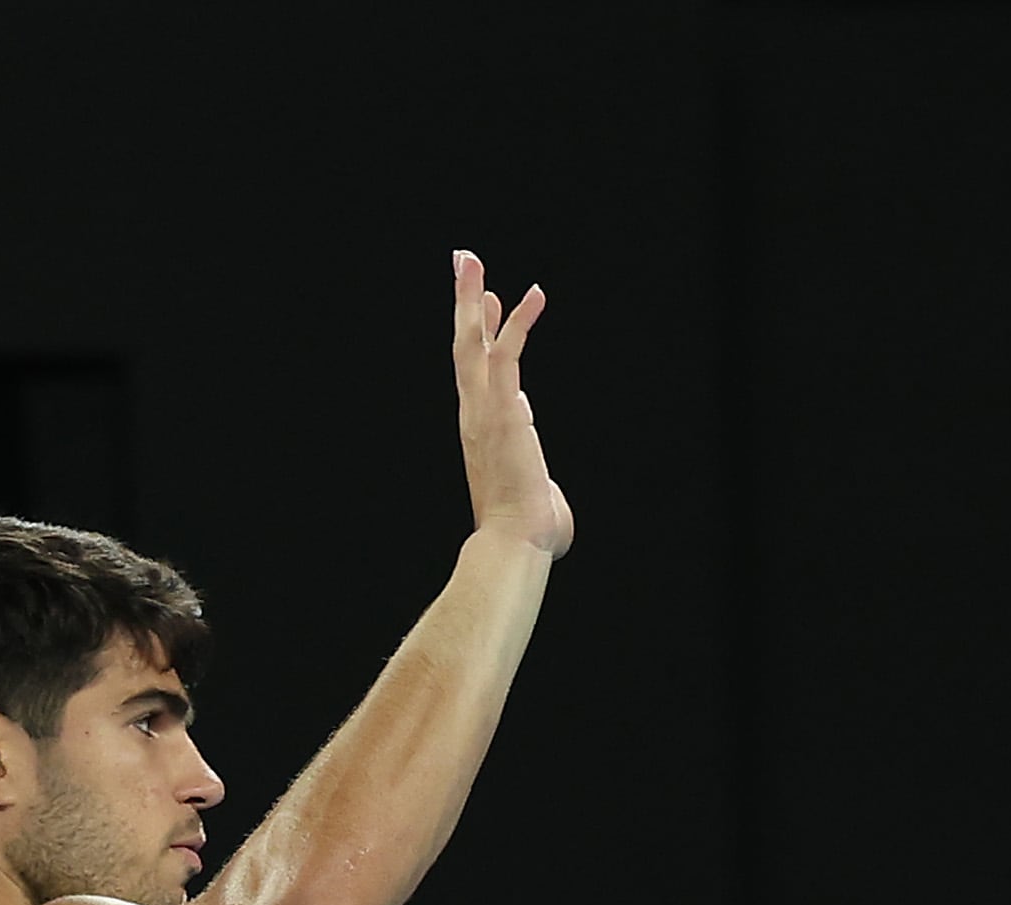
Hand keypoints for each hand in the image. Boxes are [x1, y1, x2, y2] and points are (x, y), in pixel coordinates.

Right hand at [452, 250, 572, 556]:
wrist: (515, 541)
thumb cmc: (529, 532)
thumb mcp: (533, 493)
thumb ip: (537, 485)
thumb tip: (547, 501)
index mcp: (481, 431)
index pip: (478, 372)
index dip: (482, 334)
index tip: (487, 303)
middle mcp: (475, 415)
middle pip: (463, 347)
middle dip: (463, 301)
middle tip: (464, 262)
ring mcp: (484, 410)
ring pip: (472, 343)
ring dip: (472, 297)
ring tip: (469, 258)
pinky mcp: (503, 409)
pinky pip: (509, 355)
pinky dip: (519, 323)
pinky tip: (534, 294)